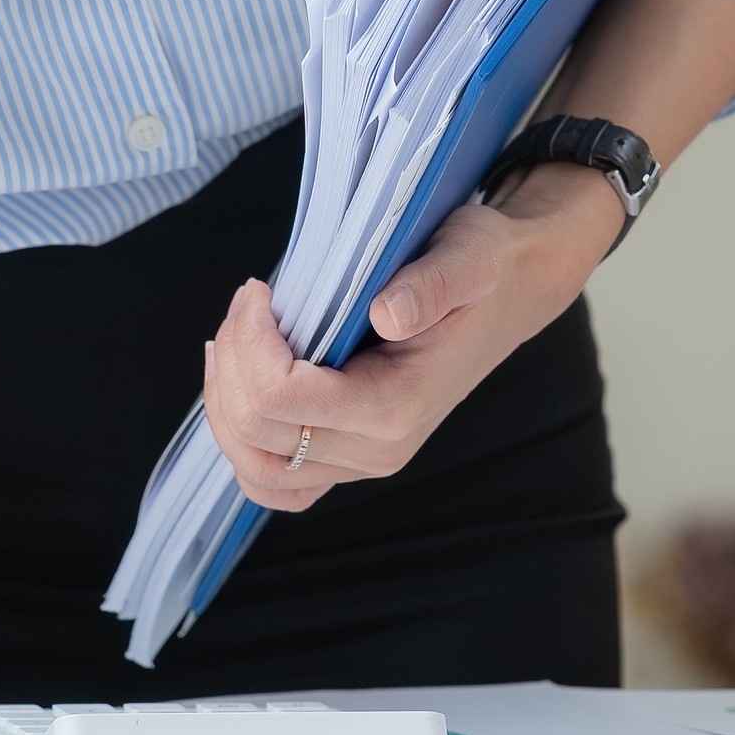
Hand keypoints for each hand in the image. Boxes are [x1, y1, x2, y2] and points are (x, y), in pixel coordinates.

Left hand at [199, 164, 618, 511]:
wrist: (508, 294)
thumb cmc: (483, 270)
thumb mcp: (467, 257)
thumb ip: (431, 284)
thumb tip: (388, 312)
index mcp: (396, 407)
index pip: (282, 398)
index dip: (251, 341)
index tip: (261, 289)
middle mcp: (375, 451)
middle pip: (256, 432)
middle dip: (234, 358)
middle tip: (251, 300)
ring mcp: (358, 462)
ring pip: (252, 466)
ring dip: (226, 399)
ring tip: (237, 336)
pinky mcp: (344, 456)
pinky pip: (271, 478)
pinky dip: (241, 436)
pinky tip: (242, 379)